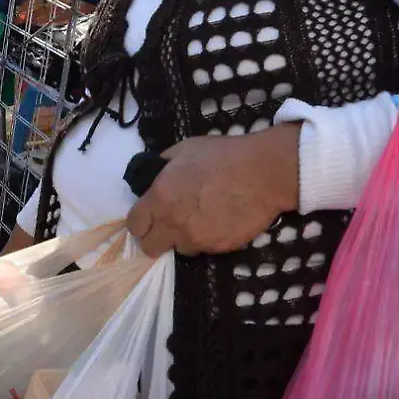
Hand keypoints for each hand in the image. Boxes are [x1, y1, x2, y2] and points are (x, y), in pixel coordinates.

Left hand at [126, 124, 301, 256]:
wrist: (263, 173)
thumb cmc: (223, 156)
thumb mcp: (185, 149)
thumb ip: (162, 165)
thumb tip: (153, 175)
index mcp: (160, 198)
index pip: (134, 226)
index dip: (139, 222)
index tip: (147, 218)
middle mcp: (174, 223)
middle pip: (150, 247)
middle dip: (155, 238)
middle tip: (167, 226)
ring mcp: (197, 238)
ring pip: (180, 249)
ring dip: (184, 238)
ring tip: (200, 220)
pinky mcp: (219, 247)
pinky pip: (205, 248)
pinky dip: (207, 239)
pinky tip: (219, 221)